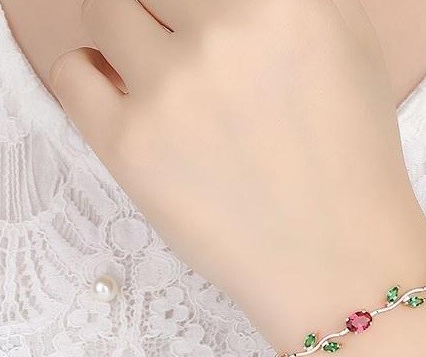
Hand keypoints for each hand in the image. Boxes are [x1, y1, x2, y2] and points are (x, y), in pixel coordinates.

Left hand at [49, 0, 425, 348]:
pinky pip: (72, 73)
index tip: (194, 16)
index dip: (195, 2)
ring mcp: (171, 89)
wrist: (338, 262)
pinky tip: (129, 97)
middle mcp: (223, 32)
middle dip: (165, 6)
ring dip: (125, 26)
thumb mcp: (352, 44)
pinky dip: (92, 74)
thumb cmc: (354, 158)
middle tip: (180, 36)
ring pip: (102, 7)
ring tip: (160, 68)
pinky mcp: (130, 145)